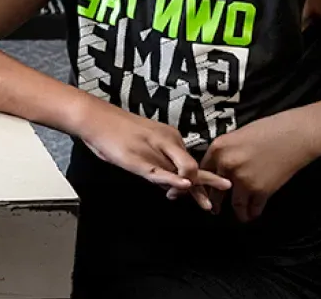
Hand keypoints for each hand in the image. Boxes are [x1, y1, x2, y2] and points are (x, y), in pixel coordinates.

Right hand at [76, 102, 230, 208]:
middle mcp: (165, 142)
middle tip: (227, 189)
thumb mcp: (140, 147)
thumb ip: (156, 164)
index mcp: (167, 138)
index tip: (208, 194)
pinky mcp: (137, 159)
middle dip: (209, 181)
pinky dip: (172, 179)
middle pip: (190, 165)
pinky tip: (184, 185)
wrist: (93, 117)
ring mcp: (152, 150)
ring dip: (193, 187)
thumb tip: (168, 185)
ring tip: (207, 202)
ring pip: (177, 170)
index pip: (188, 161)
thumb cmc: (114, 131)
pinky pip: (158, 171)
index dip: (200, 179)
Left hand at [196, 111, 320, 221]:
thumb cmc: (269, 129)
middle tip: (215, 208)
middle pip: (215, 189)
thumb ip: (226, 152)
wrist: (296, 135)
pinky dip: (252, 213)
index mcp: (218, 149)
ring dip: (236, 212)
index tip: (206, 189)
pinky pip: (253, 207)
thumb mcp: (237, 135)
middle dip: (215, 201)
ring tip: (237, 215)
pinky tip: (252, 214)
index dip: (205, 182)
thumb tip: (219, 165)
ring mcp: (243, 179)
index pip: (204, 171)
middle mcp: (226, 165)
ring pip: (235, 203)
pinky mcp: (260, 190)